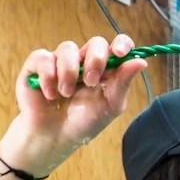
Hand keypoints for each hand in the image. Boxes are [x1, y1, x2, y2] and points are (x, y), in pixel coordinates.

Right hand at [13, 34, 146, 154]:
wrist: (54, 136)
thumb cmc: (85, 121)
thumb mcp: (109, 105)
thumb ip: (123, 82)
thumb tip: (141, 61)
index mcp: (106, 70)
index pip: (117, 47)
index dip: (121, 44)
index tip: (120, 53)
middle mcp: (85, 61)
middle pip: (95, 43)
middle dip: (96, 60)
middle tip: (91, 82)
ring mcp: (61, 61)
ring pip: (68, 48)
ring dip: (69, 73)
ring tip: (66, 94)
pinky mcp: (38, 65)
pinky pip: (44, 57)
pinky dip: (48, 76)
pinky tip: (50, 94)